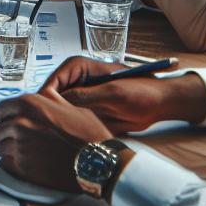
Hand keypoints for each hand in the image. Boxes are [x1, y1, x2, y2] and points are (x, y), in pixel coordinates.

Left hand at [0, 90, 112, 191]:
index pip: (0, 109)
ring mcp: (20, 146)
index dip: (2, 116)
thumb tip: (42, 95)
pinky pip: (5, 164)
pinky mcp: (23, 167)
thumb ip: (50, 100)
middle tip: (13, 139)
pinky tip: (24, 163)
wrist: (98, 161)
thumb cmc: (88, 133)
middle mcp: (20, 123)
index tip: (2, 121)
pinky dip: (11, 163)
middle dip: (3, 134)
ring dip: (8, 150)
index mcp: (29, 104)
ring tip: (23, 152)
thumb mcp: (70, 106)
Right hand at [39, 55, 205, 133]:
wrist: (159, 104)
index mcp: (79, 67)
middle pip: (52, 95)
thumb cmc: (141, 90)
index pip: (53, 80)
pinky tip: (71, 138)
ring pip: (58, 109)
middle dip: (49, 111)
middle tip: (50, 129)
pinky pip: (71, 119)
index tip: (45, 115)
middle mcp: (76, 80)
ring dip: (58, 121)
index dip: (46, 97)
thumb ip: (86, 96)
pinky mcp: (86, 110)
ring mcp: (80, 96)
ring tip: (59, 135)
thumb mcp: (113, 93)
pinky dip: (69, 128)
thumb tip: (60, 101)